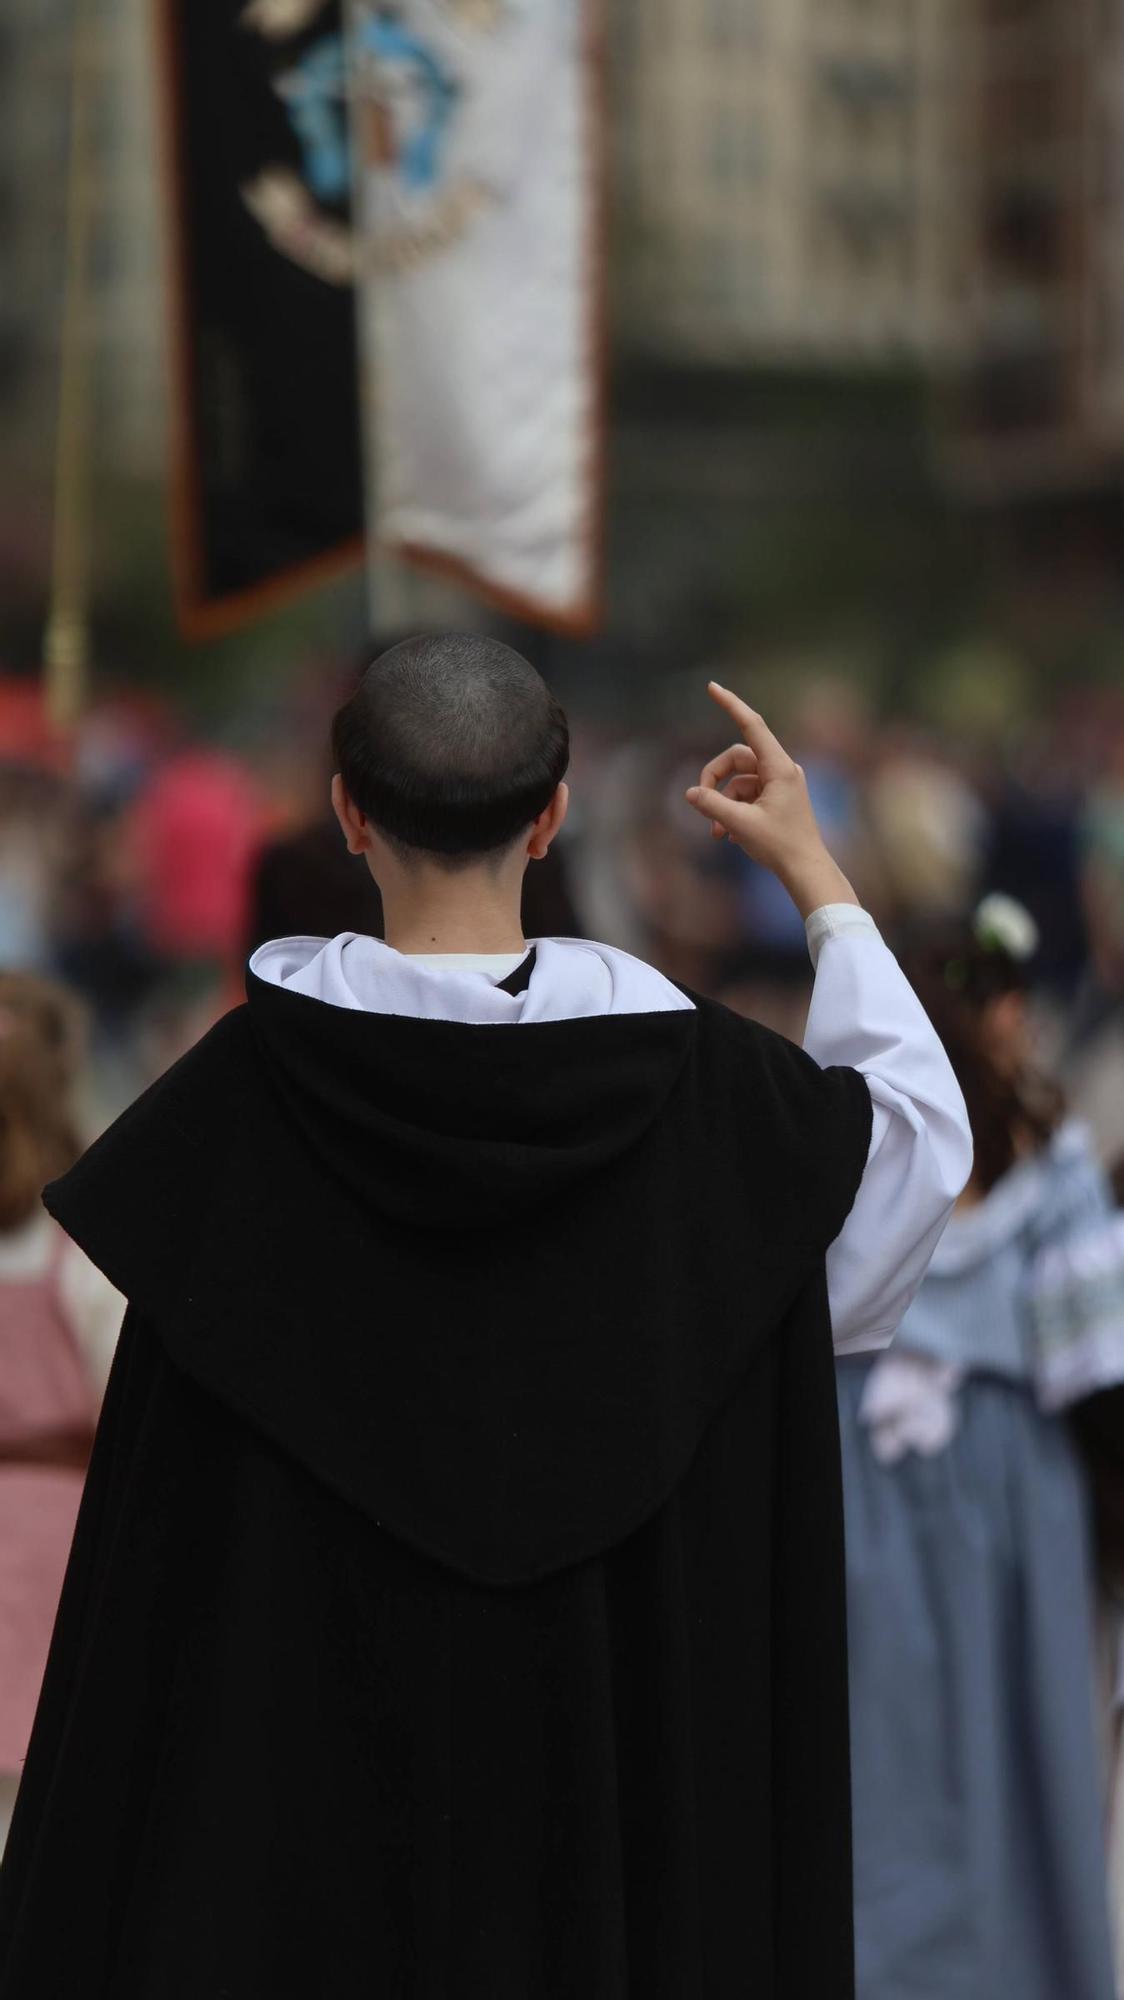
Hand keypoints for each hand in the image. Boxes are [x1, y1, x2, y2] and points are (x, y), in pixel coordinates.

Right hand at [685, 682, 860, 919]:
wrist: (806, 870)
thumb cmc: (780, 846)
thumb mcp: (740, 824)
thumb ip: (712, 805)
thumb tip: (691, 793)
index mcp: (779, 768)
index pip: (752, 726)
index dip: (731, 704)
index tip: (712, 687)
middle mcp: (781, 770)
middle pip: (736, 758)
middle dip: (715, 779)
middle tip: (701, 803)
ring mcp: (780, 784)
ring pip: (739, 780)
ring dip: (722, 802)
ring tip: (717, 832)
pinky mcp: (776, 799)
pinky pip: (747, 795)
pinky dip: (733, 810)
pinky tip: (727, 835)